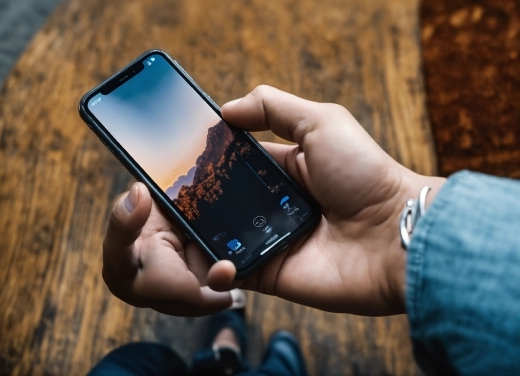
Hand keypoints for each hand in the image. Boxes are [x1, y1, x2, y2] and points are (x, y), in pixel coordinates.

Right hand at [102, 85, 444, 315]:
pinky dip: (209, 267)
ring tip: (163, 229)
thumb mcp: (323, 121)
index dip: (195, 164)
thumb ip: (273, 107)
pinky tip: (207, 258)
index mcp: (276, 170)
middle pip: (211, 203)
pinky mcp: (266, 273)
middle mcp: (266, 206)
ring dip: (187, 235)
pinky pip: (225, 272)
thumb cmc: (366, 175)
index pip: (223, 166)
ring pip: (210, 239)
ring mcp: (264, 241)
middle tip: (153, 199)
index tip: (163, 164)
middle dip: (182, 202)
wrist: (396, 236)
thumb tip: (225, 110)